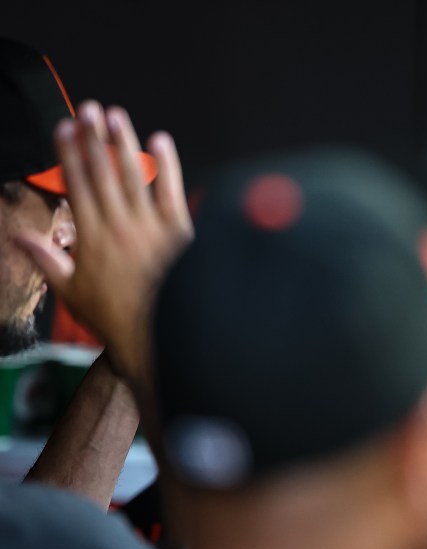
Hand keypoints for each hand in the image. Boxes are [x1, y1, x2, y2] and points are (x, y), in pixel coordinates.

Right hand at [13, 101, 192, 381]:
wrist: (162, 335)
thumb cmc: (117, 317)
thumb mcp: (71, 293)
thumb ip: (46, 260)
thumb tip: (19, 237)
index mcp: (91, 238)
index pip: (76, 185)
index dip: (68, 154)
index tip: (64, 128)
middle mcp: (119, 226)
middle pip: (103, 173)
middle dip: (93, 138)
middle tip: (88, 108)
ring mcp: (151, 227)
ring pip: (134, 176)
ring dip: (124, 143)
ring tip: (115, 116)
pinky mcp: (180, 231)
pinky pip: (172, 191)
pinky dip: (167, 165)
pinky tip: (160, 140)